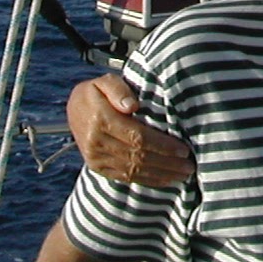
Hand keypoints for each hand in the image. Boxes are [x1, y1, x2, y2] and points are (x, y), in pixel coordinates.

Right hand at [66, 73, 194, 187]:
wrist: (72, 109)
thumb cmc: (96, 92)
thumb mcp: (104, 81)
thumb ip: (118, 89)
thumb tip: (133, 105)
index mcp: (101, 120)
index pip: (137, 137)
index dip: (162, 146)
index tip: (183, 150)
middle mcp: (96, 143)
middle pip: (138, 157)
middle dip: (167, 163)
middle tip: (190, 166)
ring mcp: (96, 158)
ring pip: (133, 170)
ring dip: (161, 175)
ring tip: (183, 175)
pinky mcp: (98, 168)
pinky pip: (125, 177)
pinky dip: (148, 180)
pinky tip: (165, 180)